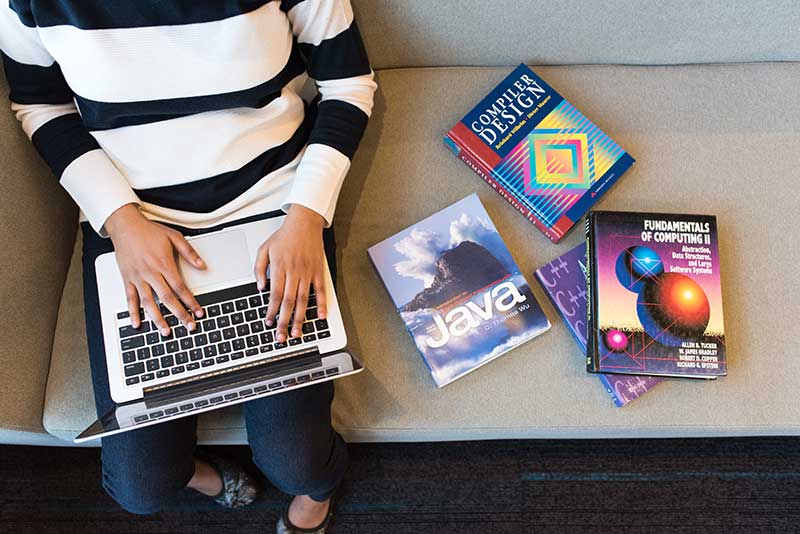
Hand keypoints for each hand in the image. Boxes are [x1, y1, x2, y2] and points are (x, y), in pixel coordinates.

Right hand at [105, 203, 205, 334]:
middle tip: (188, 326)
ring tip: (166, 331)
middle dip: (179, 314)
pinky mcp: (127, 279)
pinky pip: (130, 298)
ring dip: (158, 319)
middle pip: (167, 298)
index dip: (191, 302)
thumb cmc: (149, 231)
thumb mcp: (174, 237)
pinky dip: (133, 312)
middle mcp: (150, 273)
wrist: (125, 226)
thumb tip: (202, 266)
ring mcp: (138, 277)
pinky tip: (138, 323)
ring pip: (148, 302)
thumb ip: (189, 253)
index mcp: (164, 264)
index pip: (180, 288)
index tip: (198, 312)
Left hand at [253, 204, 327, 342]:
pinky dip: (322, 304)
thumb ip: (259, 269)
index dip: (271, 311)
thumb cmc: (284, 236)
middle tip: (281, 337)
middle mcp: (294, 272)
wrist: (304, 223)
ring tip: (297, 332)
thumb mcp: (264, 249)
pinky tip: (320, 317)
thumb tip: (260, 287)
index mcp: (280, 268)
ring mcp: (308, 273)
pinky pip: (321, 291)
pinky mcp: (318, 272)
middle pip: (288, 302)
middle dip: (284, 321)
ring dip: (300, 318)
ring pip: (303, 300)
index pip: (274, 295)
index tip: (269, 323)